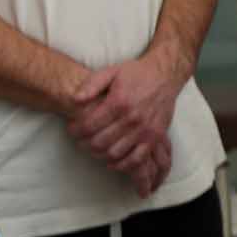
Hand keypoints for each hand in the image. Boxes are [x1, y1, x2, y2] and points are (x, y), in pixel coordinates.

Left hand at [67, 51, 186, 186]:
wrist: (165, 76)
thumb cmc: (136, 74)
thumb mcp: (112, 72)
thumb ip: (92, 84)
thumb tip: (74, 100)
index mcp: (119, 102)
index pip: (89, 125)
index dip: (76, 130)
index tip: (71, 130)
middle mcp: (132, 118)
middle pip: (100, 142)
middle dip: (84, 144)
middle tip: (80, 141)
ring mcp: (145, 130)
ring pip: (115, 153)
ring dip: (100, 155)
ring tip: (93, 148)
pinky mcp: (155, 137)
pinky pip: (137, 159)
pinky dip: (122, 165)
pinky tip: (112, 161)